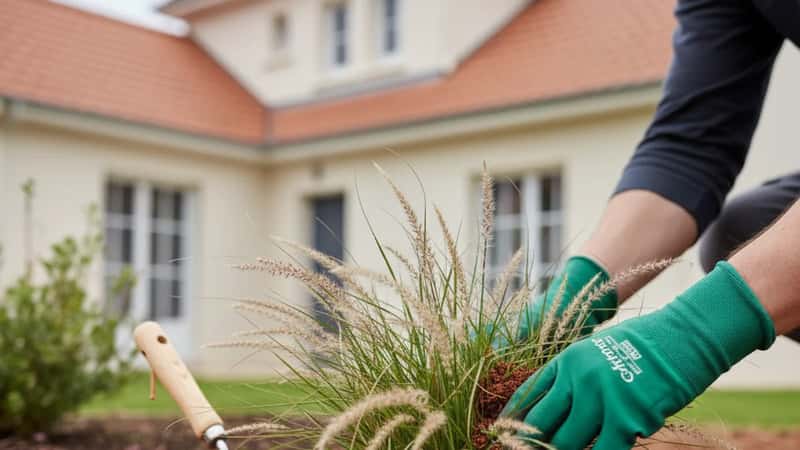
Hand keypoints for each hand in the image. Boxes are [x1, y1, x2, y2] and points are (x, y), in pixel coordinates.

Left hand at [502, 262, 774, 449]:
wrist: (682, 338)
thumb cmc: (642, 346)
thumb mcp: (596, 351)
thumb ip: (574, 377)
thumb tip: (557, 407)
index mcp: (566, 360)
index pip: (528, 395)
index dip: (513, 419)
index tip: (502, 433)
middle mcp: (577, 378)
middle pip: (541, 424)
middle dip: (530, 444)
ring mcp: (600, 398)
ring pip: (567, 443)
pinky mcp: (626, 418)